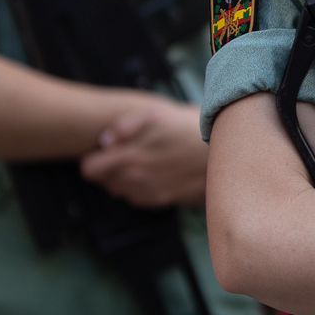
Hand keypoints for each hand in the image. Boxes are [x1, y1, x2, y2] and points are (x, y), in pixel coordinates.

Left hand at [78, 96, 208, 207]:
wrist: (224, 150)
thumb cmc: (189, 128)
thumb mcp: (155, 115)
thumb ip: (123, 126)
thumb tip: (105, 142)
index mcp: (128, 158)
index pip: (90, 170)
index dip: (95, 157)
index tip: (106, 150)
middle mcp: (136, 180)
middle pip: (104, 182)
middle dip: (110, 168)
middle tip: (128, 153)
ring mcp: (150, 193)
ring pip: (121, 191)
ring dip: (125, 179)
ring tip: (145, 161)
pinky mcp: (164, 200)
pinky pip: (139, 198)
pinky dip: (142, 187)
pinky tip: (157, 172)